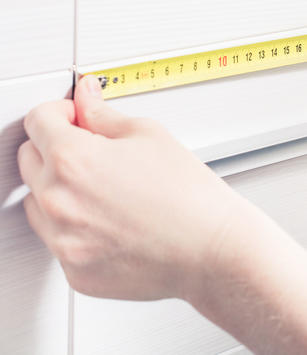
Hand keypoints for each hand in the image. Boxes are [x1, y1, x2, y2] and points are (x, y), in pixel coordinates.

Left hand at [17, 75, 239, 300]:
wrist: (213, 249)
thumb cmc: (191, 197)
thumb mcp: (150, 136)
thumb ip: (104, 115)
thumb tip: (86, 98)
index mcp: (73, 160)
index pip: (37, 121)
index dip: (60, 112)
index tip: (75, 118)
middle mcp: (58, 202)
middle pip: (29, 160)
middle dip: (56, 148)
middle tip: (96, 153)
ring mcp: (63, 241)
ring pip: (39, 203)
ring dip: (61, 190)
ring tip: (108, 191)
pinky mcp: (74, 270)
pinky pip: (58, 240)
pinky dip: (76, 228)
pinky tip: (112, 220)